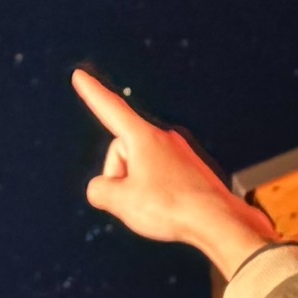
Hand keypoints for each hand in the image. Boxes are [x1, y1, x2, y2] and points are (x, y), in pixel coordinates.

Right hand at [72, 67, 279, 276]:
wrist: (218, 221)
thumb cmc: (170, 207)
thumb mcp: (119, 201)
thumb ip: (99, 189)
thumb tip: (103, 189)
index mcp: (143, 137)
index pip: (110, 109)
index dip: (92, 93)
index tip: (79, 75)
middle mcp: (163, 138)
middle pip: (121, 153)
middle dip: (119, 177)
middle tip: (136, 201)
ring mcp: (178, 153)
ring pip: (139, 168)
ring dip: (138, 188)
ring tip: (159, 209)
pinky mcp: (189, 169)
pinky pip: (159, 178)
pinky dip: (157, 194)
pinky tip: (170, 210)